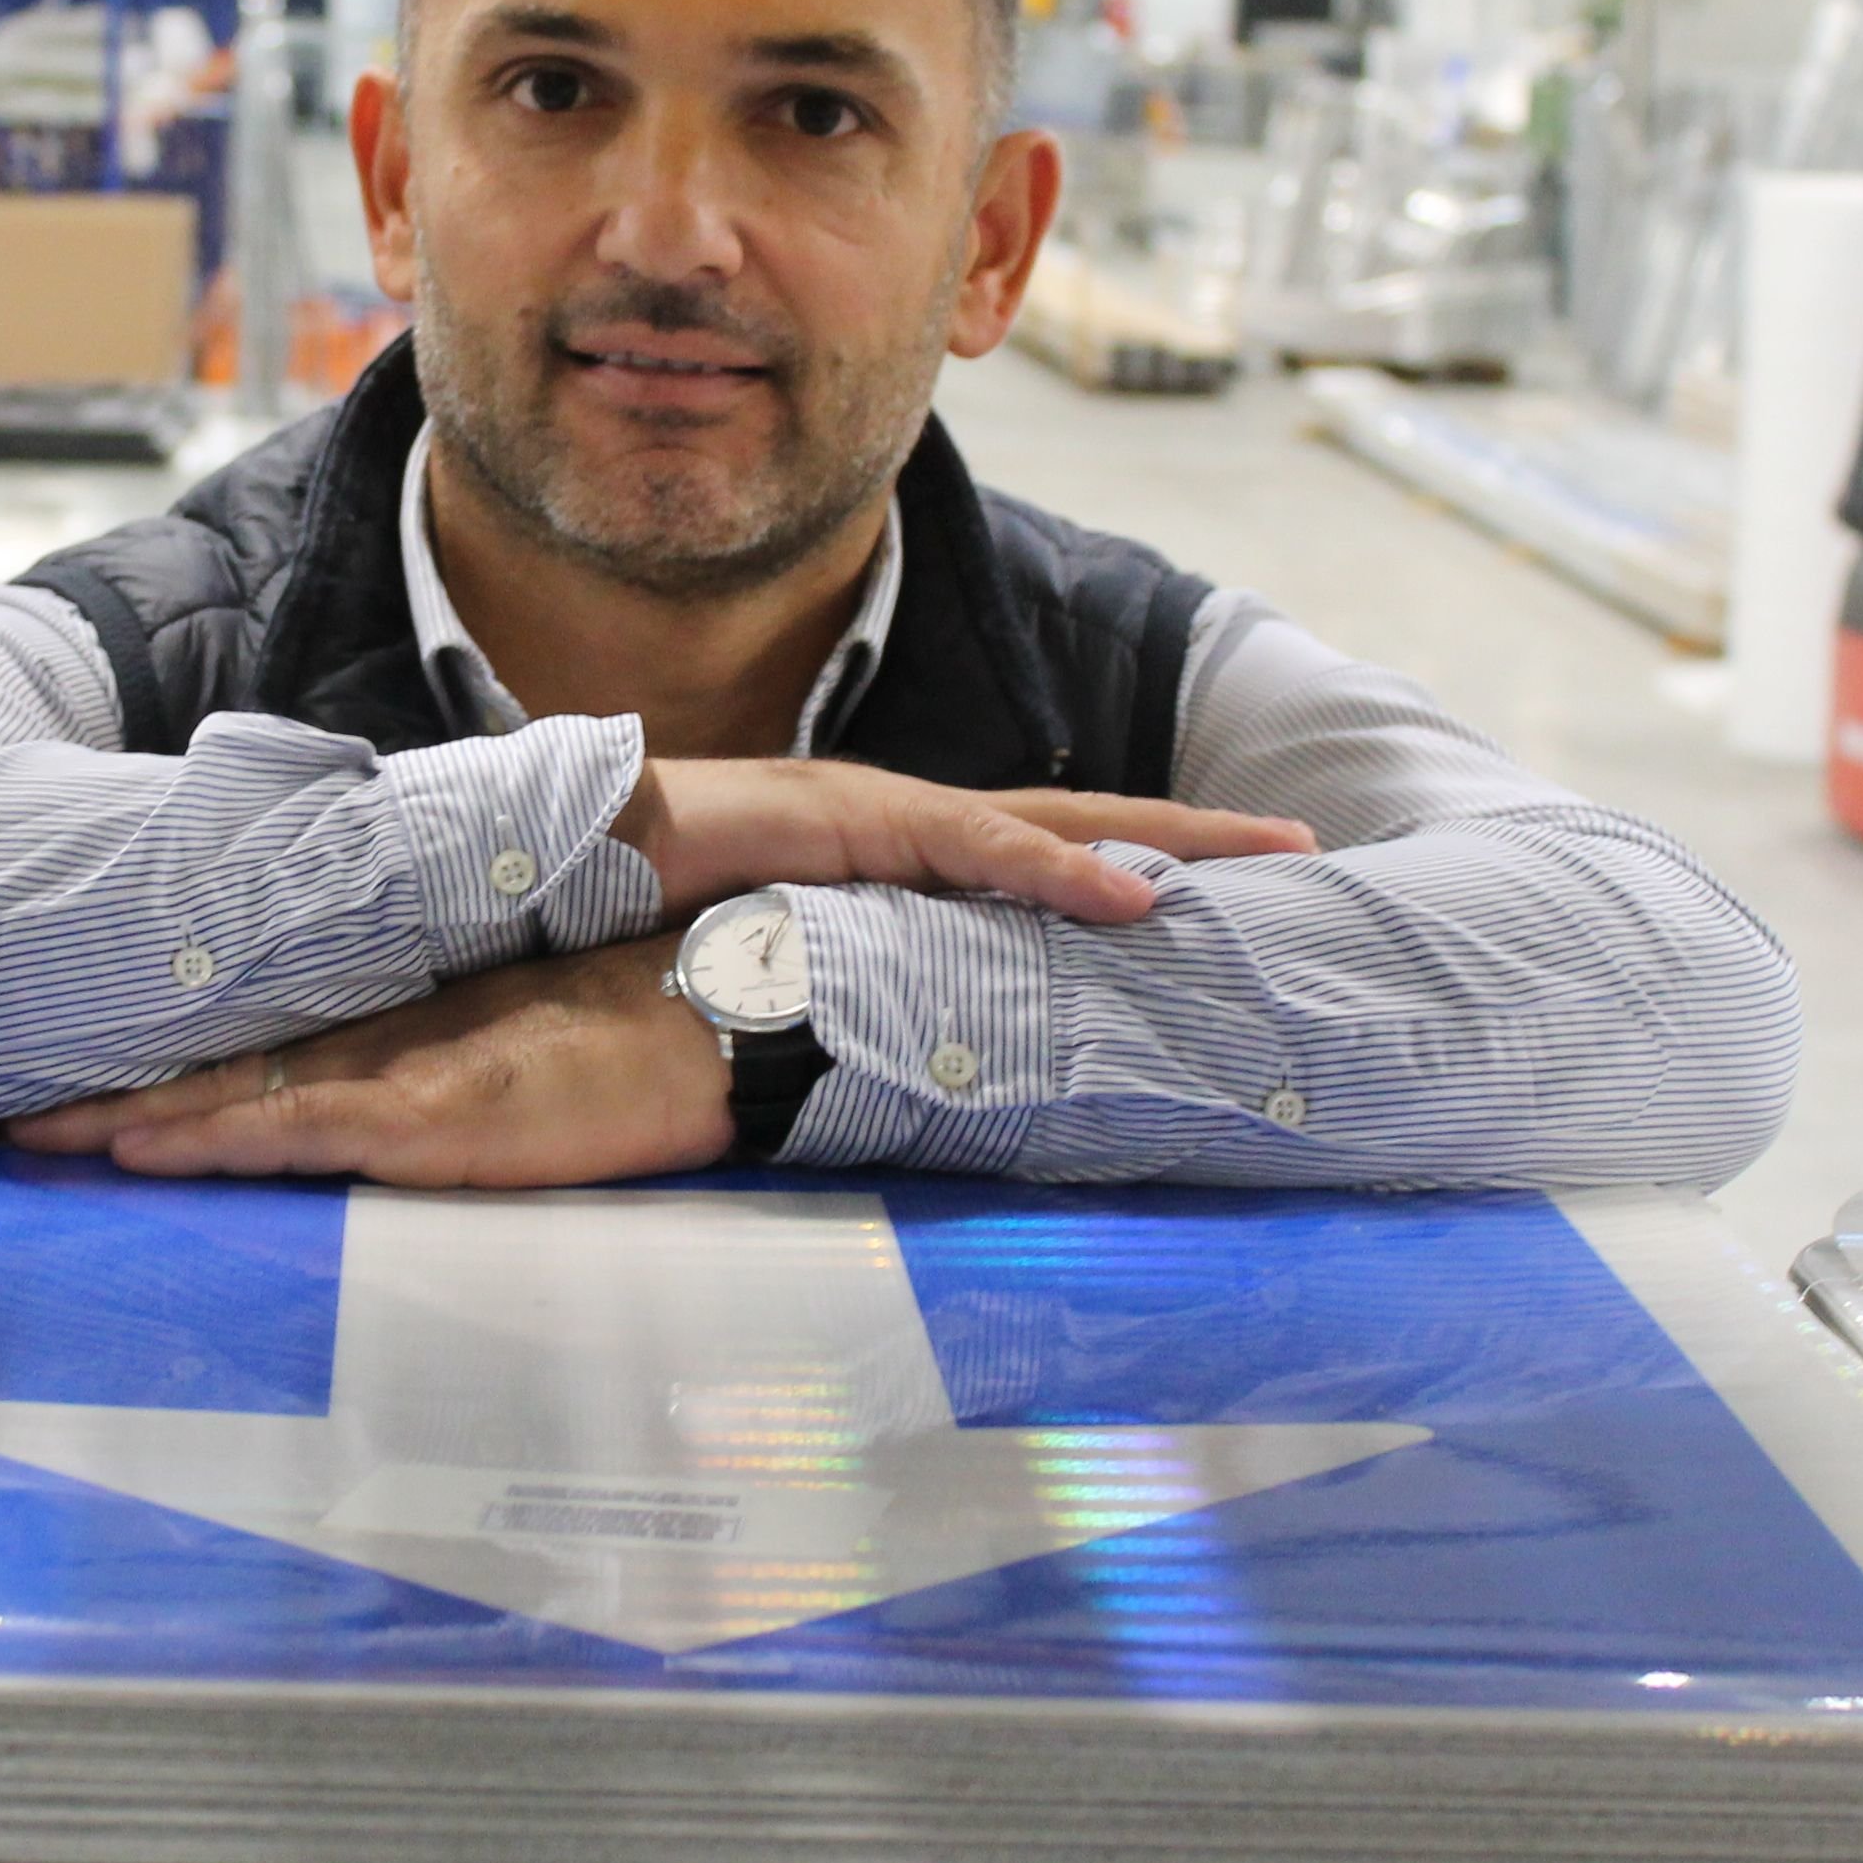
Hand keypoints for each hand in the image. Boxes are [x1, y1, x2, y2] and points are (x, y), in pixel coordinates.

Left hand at [7, 939, 730, 1187]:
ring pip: (243, 1098)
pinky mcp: (437, 1114)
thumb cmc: (625, 1039)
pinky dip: (226, 1139)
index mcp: (394, 1027)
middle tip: (14, 1122)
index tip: (77, 1091)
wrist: (719, 1013)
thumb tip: (354, 1106)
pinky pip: (310, 1128)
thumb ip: (434, 1070)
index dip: (164, 1068)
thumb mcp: (510, 1055)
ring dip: (141, 1122)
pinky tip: (154, 1150)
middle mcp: (380, 1041)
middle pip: (223, 1069)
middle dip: (116, 1096)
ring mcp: (403, 1074)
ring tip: (45, 1135)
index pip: (255, 1046)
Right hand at [611, 757, 1312, 925]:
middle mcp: (903, 819)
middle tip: (1302, 848)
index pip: (1034, 854)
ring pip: (1053, 823)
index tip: (1224, 887)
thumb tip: (891, 1053)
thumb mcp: (776, 959)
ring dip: (1164, 840)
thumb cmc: (653, 914)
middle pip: (1075, 821)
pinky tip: (1136, 892)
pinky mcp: (855, 819)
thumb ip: (843, 987)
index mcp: (892, 853)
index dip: (1129, 864)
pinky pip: (979, 845)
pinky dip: (1064, 867)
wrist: (560, 853)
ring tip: (1264, 859)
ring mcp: (883, 810)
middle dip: (1193, 834)